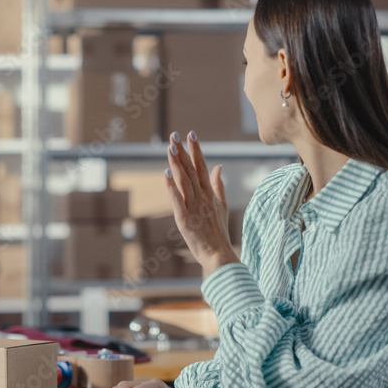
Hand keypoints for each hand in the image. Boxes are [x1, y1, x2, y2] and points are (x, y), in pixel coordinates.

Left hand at [166, 131, 237, 274]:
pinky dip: (172, 187)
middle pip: (191, 170)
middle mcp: (202, 197)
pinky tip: (166, 174)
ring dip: (177, 164)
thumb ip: (218, 185)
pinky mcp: (185, 219)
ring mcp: (194, 207)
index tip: (191, 134)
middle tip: (175, 134)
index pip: (202, 166)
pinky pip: (177, 200)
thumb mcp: (221, 206)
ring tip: (170, 148)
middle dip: (183, 151)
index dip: (196, 150)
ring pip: (184, 181)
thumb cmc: (218, 232)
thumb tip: (218, 166)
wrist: (218, 253)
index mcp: (210, 193)